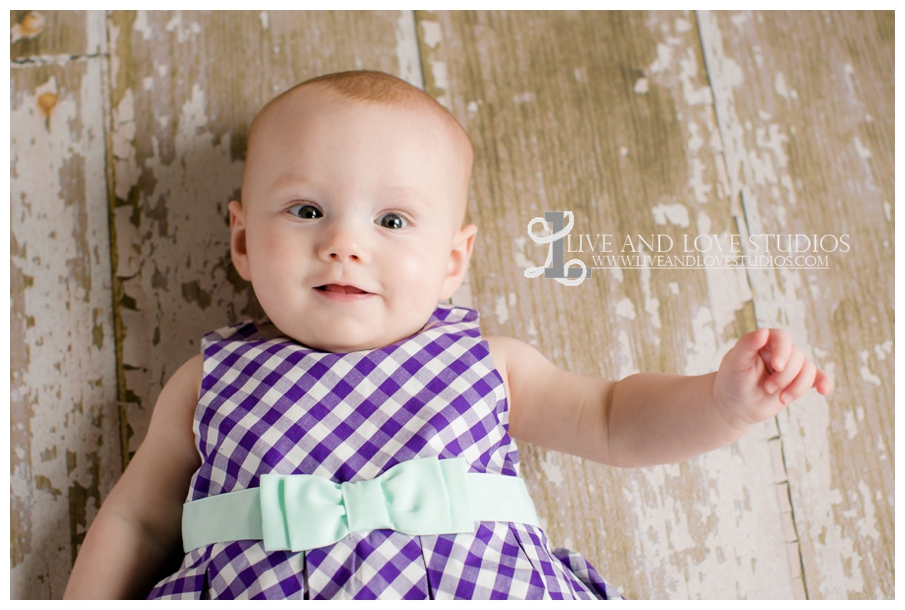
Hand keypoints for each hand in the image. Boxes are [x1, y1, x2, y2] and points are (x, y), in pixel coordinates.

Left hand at [712, 328, 832, 430]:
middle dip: (785, 376)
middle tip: (768, 388)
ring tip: (781, 399)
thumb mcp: (735, 362)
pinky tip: (823, 391)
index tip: (776, 366)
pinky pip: (818, 378)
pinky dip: (824, 382)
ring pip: (808, 370)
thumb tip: (764, 331)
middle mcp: (780, 351)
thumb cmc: (732, 380)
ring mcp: (792, 367)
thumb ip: (747, 345)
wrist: (735, 405)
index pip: (781, 338)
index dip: (783, 351)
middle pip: (797, 356)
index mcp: (764, 341)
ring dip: (797, 387)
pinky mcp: (799, 381)